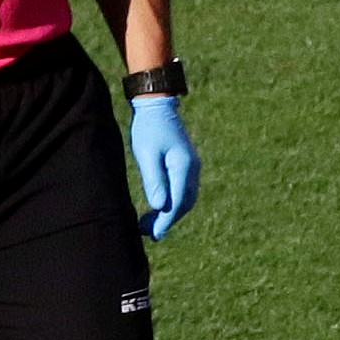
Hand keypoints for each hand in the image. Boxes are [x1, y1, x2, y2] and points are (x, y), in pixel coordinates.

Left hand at [127, 96, 202, 240]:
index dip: (165, 221)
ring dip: (169, 213)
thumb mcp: (146, 154)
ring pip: (185, 198)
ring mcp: (191, 166)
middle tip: (147, 232)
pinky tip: (158, 207)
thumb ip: (154, 179)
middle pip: (184, 204)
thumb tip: (159, 206)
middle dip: (167, 220)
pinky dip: (172, 202)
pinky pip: (183, 189)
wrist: (158, 105)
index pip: (177, 202)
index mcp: (184, 167)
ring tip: (148, 224)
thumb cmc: (149, 128)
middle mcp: (192, 169)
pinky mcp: (186, 164)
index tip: (154, 235)